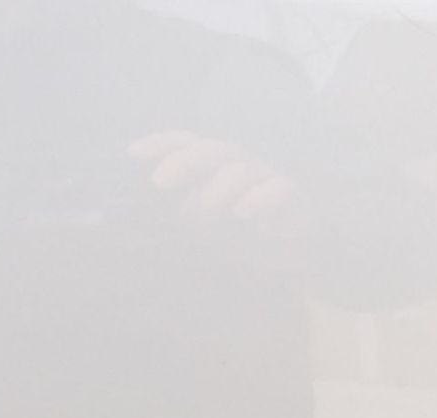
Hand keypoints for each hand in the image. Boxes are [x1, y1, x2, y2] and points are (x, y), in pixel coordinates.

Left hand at [129, 132, 301, 238]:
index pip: (187, 144)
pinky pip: (277, 189)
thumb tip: (142, 219)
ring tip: (206, 206)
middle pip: (211, 151)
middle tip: (160, 181)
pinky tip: (244, 212)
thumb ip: (181, 220)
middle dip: (182, 161)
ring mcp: (266, 179)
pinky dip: (260, 198)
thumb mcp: (208, 232)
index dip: (161, 144)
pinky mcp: (292, 198)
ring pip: (241, 169)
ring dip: (220, 185)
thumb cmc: (250, 239)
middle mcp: (239, 167)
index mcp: (215, 169)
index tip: (133, 152)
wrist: (304, 254)